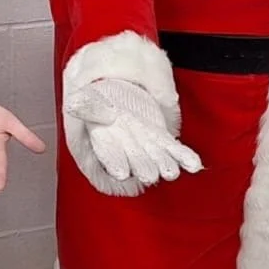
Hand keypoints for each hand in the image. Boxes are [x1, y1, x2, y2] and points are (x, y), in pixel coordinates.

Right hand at [63, 77, 201, 190]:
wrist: (116, 94)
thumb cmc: (100, 100)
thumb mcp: (89, 99)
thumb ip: (86, 105)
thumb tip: (74, 104)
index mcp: (104, 139)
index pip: (108, 153)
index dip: (114, 162)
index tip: (120, 172)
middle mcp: (126, 147)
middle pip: (135, 159)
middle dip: (142, 166)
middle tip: (149, 174)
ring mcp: (146, 145)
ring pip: (156, 158)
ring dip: (165, 166)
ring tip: (171, 171)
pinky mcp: (161, 139)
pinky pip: (174, 150)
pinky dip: (185, 158)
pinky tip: (194, 165)